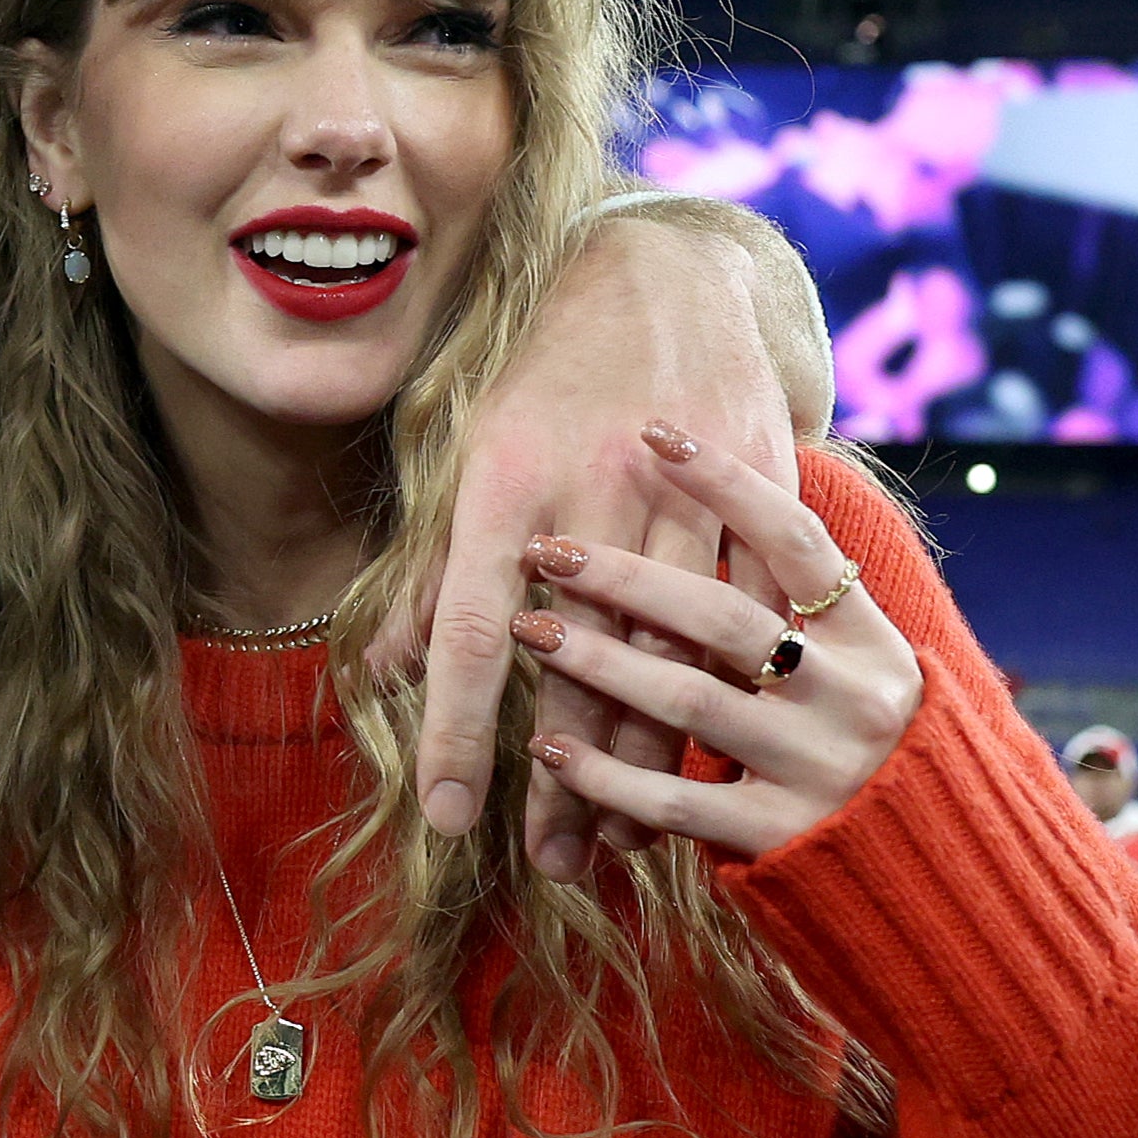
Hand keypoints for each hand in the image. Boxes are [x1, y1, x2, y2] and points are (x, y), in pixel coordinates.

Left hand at [389, 214, 796, 878]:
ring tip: (617, 841)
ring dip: (647, 759)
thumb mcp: (469, 453)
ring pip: (672, 656)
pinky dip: (729, 694)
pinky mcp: (756, 495)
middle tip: (549, 864)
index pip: (472, 632)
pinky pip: (747, 619)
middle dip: (564, 777)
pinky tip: (708, 762)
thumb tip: (382, 669)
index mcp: (504, 484)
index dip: (458, 731)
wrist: (670, 274)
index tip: (449, 818)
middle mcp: (591, 493)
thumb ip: (433, 569)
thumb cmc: (546, 371)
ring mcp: (681, 496)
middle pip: (581, 666)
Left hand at [516, 422, 923, 856]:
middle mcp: (853, 695)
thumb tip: (703, 507)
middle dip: (624, 578)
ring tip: (526, 632)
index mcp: (869, 638)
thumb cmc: (860, 742)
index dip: (727, 481)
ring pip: (690, 702)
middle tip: (546, 550)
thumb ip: (790, 602)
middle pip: (723, 617)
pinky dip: (605, 776)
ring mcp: (820, 767)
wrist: (944, 873)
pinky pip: (677, 802)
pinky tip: (548, 749)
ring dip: (597, 664)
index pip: (795, 538)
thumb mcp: (853, 662)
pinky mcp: (784, 837)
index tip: (653, 430)